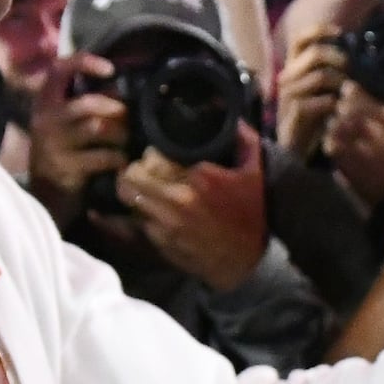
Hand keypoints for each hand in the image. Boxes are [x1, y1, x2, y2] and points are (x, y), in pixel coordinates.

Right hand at [26, 56, 131, 222]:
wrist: (45, 190)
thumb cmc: (63, 147)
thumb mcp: (66, 120)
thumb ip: (88, 102)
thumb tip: (122, 88)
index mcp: (46, 100)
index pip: (59, 69)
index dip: (84, 62)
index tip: (109, 69)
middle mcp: (46, 118)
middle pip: (88, 103)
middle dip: (116, 109)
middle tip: (127, 118)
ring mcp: (54, 143)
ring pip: (98, 128)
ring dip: (121, 133)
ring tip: (126, 139)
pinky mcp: (65, 166)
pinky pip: (102, 156)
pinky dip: (118, 158)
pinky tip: (121, 161)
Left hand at [117, 124, 271, 289]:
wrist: (245, 264)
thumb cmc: (250, 216)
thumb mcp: (255, 174)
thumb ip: (245, 141)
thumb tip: (232, 118)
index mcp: (198, 179)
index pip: (151, 158)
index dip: (147, 154)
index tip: (151, 154)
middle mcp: (177, 201)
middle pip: (129, 180)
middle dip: (129, 172)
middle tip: (136, 170)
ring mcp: (165, 225)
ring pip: (130, 202)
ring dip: (134, 194)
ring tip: (143, 190)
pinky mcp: (160, 244)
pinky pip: (139, 223)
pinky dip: (143, 216)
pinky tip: (154, 212)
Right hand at [274, 30, 350, 160]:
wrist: (298, 150)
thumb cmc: (315, 118)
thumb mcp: (324, 92)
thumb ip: (332, 73)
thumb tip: (354, 54)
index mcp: (294, 69)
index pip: (300, 39)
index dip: (319, 30)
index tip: (341, 33)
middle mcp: (288, 78)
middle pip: (315, 53)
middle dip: (340, 59)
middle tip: (352, 71)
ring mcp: (288, 97)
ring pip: (319, 77)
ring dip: (341, 84)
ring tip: (349, 95)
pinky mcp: (291, 115)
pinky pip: (313, 102)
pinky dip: (331, 104)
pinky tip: (338, 111)